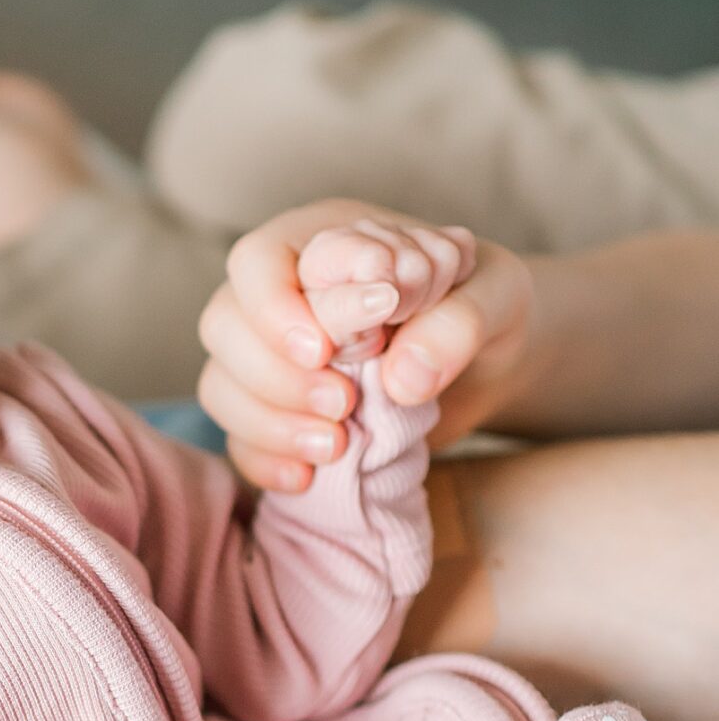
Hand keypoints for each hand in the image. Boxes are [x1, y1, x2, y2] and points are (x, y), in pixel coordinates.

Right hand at [197, 199, 534, 490]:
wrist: (493, 362)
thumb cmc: (488, 308)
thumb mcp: (499, 297)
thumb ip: (459, 322)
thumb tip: (403, 377)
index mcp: (324, 242)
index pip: (258, 260)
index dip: (274, 308)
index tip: (323, 350)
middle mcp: (284, 295)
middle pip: (224, 325)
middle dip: (275, 374)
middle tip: (342, 402)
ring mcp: (273, 357)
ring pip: (221, 384)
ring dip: (268, 422)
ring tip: (338, 444)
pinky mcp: (280, 413)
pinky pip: (240, 439)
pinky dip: (266, 461)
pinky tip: (308, 478)